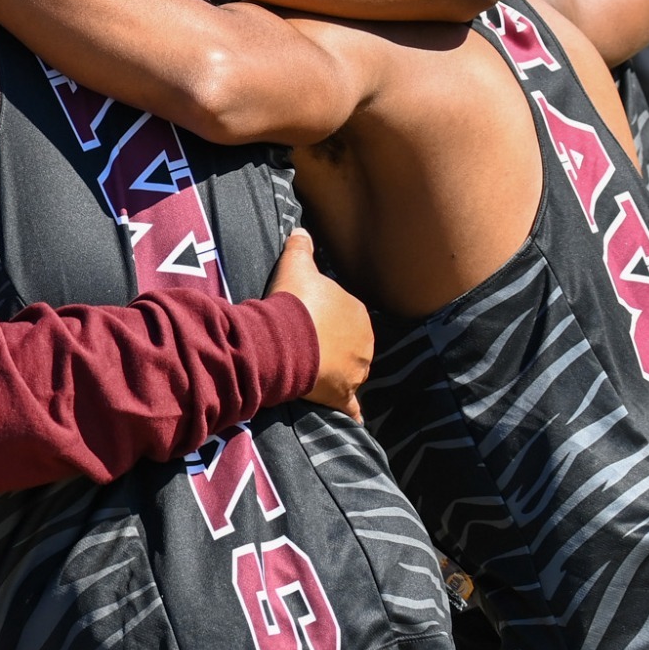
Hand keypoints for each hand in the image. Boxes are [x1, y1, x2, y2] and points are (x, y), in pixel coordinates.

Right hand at [264, 228, 371, 420]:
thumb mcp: (295, 266)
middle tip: (306, 346)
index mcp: (357, 311)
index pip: (345, 315)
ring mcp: (356, 371)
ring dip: (338, 373)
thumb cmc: (292, 303)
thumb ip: (301, 247)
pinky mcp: (343, 394)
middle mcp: (365, 342)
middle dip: (334, 346)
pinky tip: (350, 419)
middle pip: (350, 345)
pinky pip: (352, 407)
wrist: (283, 341)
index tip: (305, 320)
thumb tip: (302, 230)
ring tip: (314, 373)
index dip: (324, 318)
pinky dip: (352, 411)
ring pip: (351, 372)